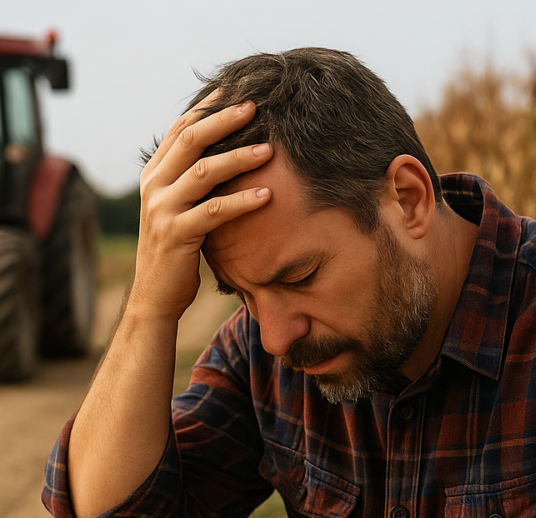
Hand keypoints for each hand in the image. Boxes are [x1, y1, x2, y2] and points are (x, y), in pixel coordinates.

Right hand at [131, 97, 272, 322]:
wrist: (155, 297)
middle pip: (190, 140)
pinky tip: (267, 194)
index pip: (181, 130)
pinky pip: (214, 211)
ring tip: (270, 149)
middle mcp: (154, 186)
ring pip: (203, 171)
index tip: (237, 91)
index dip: (208, 108)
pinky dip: (242, 201)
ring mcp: (162, 209)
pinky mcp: (176, 234)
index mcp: (154, 175)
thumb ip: (191, 184)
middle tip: (255, 107)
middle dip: (224, 120)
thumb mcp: (179, 211)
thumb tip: (222, 157)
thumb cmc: (175, 253)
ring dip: (239, 157)